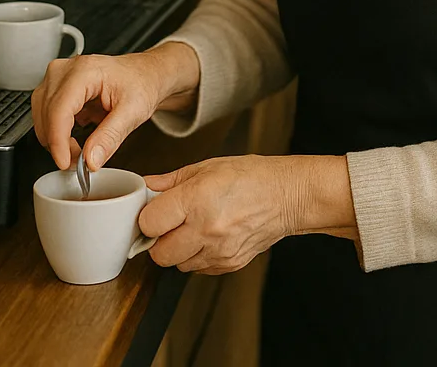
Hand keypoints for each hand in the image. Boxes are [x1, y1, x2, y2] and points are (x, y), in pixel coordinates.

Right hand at [31, 46, 188, 171]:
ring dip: (57, 138)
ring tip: (80, 149)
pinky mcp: (56, 87)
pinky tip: (76, 136)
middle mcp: (65, 71)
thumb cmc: (143, 83)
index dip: (58, 141)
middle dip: (59, 143)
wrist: (147, 74)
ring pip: (42, 116)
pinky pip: (47, 114)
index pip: (59, 111)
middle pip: (46, 114)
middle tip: (78, 161)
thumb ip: (110, 137)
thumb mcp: (133, 112)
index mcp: (84, 71)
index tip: (65, 162)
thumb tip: (90, 160)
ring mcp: (57, 77)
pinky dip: (59, 131)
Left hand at [139, 155, 297, 274]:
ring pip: (178, 264)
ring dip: (181, 250)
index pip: (148, 224)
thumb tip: (145, 188)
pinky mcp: (230, 264)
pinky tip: (213, 237)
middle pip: (159, 253)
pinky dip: (200, 257)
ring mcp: (219, 250)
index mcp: (197, 199)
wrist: (291, 195)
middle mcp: (207, 228)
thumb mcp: (210, 167)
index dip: (149, 218)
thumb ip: (172, 181)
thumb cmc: (254, 177)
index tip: (157, 213)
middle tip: (174, 225)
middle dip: (161, 240)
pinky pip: (199, 269)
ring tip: (197, 229)